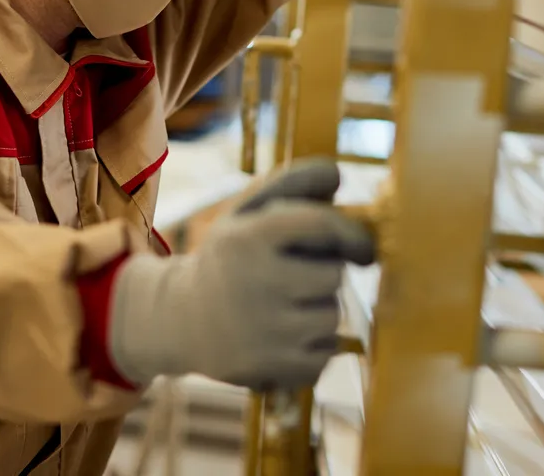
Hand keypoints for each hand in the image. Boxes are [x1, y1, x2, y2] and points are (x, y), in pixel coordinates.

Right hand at [108, 159, 374, 389]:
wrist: (181, 320)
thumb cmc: (231, 256)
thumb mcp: (248, 211)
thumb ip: (293, 183)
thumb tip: (339, 175)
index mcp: (250, 237)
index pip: (321, 226)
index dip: (351, 233)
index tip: (362, 247)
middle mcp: (256, 282)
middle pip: (334, 275)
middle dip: (325, 272)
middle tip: (299, 274)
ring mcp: (265, 331)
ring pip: (333, 315)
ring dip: (321, 307)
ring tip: (288, 303)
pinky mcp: (273, 369)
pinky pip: (327, 353)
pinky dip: (317, 344)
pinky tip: (288, 332)